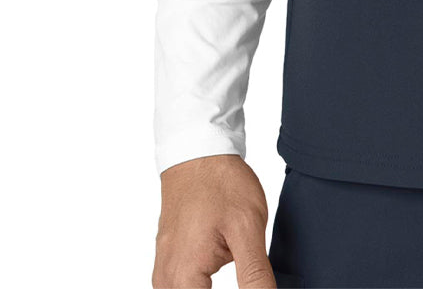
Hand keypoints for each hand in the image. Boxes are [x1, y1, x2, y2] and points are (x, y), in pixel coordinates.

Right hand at [153, 153, 275, 287]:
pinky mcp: (167, 261)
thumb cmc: (221, 184)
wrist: (198, 152)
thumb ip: (255, 276)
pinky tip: (222, 264)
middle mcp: (166, 281)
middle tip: (246, 265)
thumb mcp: (248, 229)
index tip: (253, 283)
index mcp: (184, 278)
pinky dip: (203, 284)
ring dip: (211, 288)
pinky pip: (182, 286)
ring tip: (238, 263)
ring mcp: (163, 271)